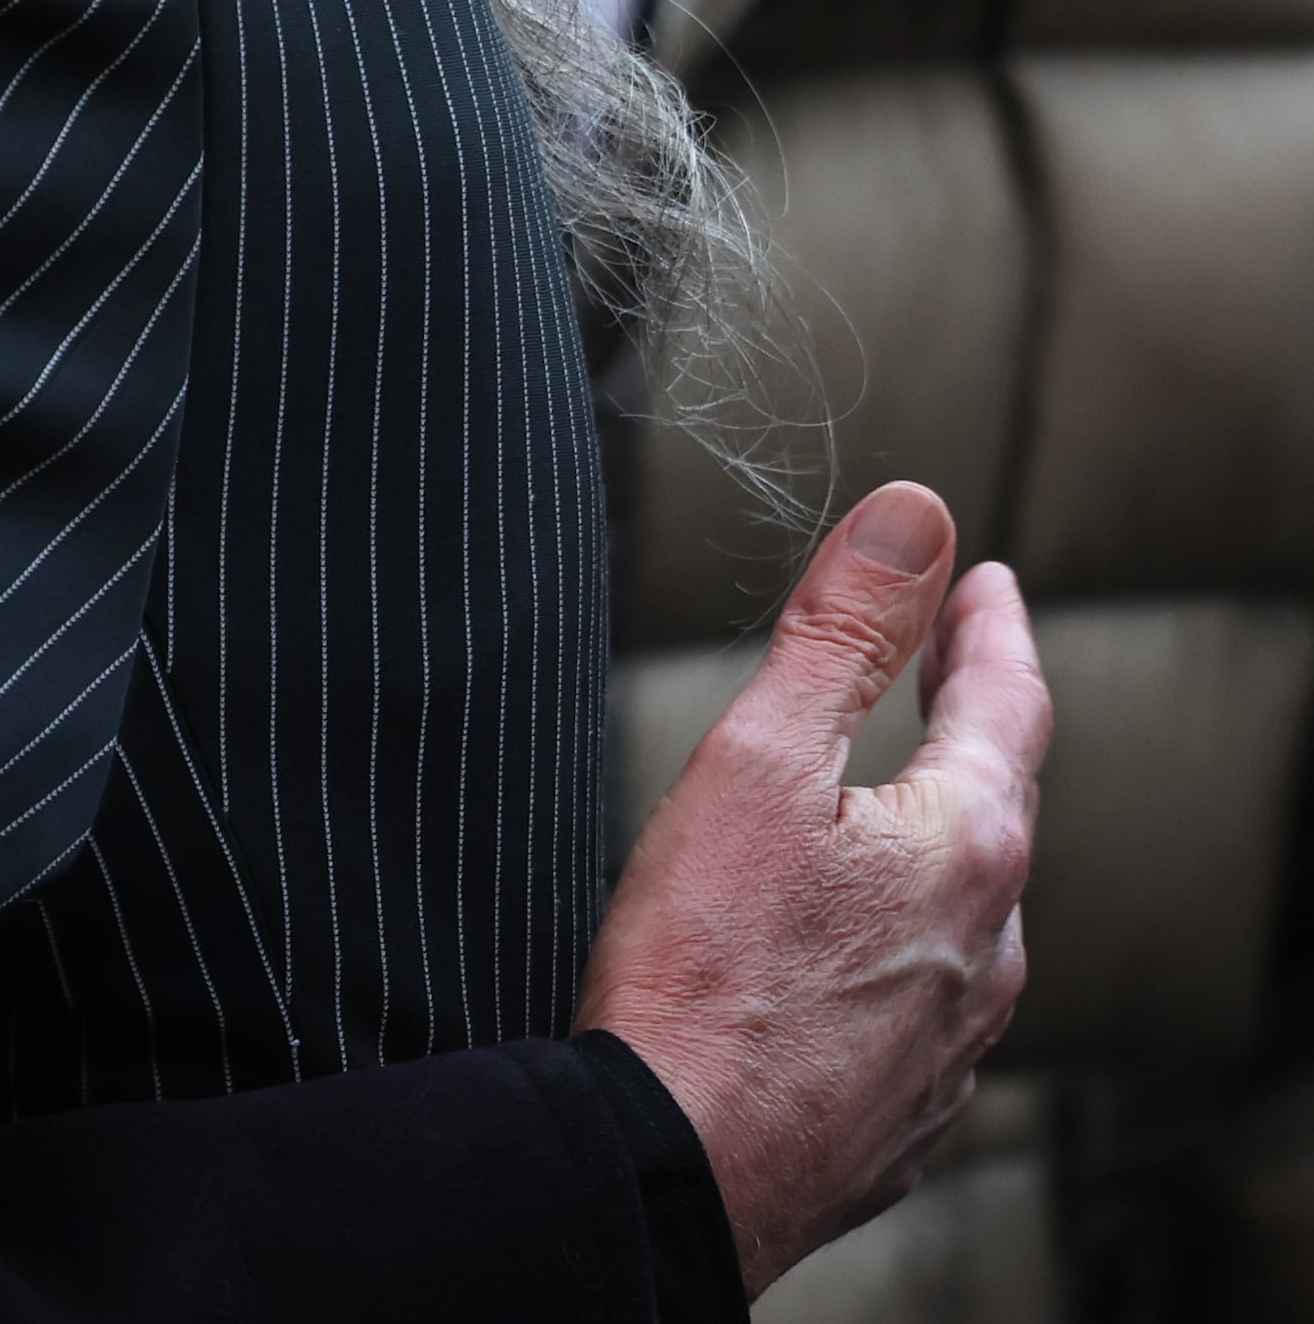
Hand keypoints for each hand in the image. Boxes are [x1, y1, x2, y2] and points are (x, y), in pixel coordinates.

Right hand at [577, 483, 1046, 1292]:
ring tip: (882, 813)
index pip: (1007, 703)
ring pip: (962, 914)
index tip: (987, 584)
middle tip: (944, 672)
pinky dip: (892, 947)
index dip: (991, 629)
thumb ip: (842, 633)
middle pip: (993, 809)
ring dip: (932, 848)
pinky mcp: (908, 1105)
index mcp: (968, 846)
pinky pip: (920, 1000)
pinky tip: (836, 952)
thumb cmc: (701, 967)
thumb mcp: (758, 760)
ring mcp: (957, 1036)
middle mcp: (990, 944)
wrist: (674, 1162)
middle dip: (967, 732)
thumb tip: (916, 519)